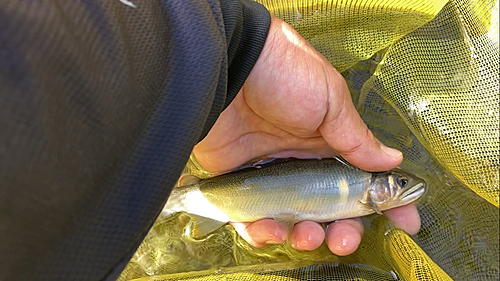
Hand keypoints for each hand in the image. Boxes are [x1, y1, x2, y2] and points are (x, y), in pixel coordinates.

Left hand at [193, 15, 420, 254]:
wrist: (230, 64)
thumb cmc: (284, 72)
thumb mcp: (331, 99)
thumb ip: (357, 137)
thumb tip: (391, 161)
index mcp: (328, 142)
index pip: (362, 179)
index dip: (385, 203)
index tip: (406, 222)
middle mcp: (302, 162)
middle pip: (329, 209)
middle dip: (342, 230)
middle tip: (343, 240)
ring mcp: (270, 174)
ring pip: (293, 220)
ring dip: (305, 236)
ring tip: (308, 235)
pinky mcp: (238, 182)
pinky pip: (251, 219)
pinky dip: (262, 232)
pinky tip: (272, 230)